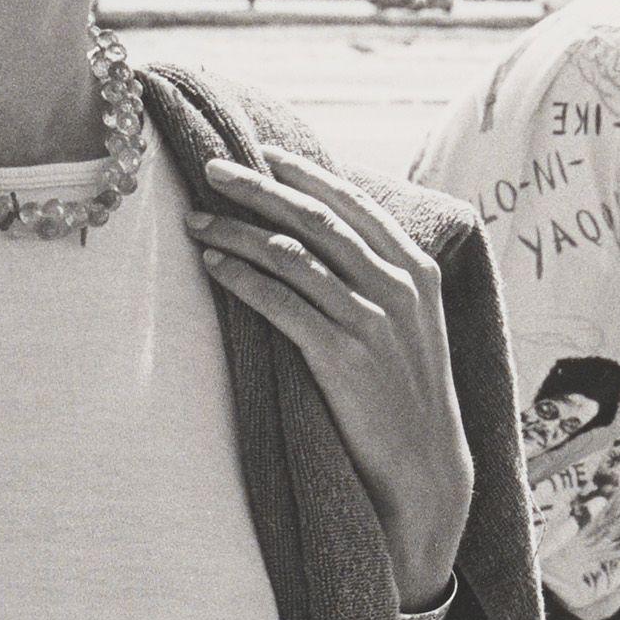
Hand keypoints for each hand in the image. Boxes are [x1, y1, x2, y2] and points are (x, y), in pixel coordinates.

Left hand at [188, 145, 472, 608]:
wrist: (424, 467)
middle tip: (211, 168)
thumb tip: (324, 234)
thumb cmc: (405, 393)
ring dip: (235, 231)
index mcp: (416, 269)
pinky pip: (280, 303)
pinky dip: (241, 277)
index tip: (262, 152)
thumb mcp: (409, 323)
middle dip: (257, 187)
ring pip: (290, 254)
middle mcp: (397, 285)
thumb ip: (378, 276)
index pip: (351, 202)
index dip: (303, 173)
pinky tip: (212, 266)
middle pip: (314, 217)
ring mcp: (371, 320)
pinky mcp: (342, 356)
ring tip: (195, 222)